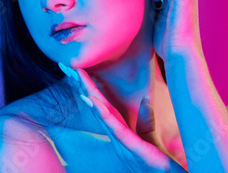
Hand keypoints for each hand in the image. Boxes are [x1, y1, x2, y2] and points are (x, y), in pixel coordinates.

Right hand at [59, 63, 185, 171]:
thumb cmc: (161, 168)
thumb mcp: (151, 142)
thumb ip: (145, 122)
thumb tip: (145, 100)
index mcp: (121, 134)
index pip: (102, 106)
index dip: (89, 87)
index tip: (77, 69)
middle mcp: (117, 138)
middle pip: (97, 106)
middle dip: (81, 85)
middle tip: (66, 65)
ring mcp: (123, 144)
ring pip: (102, 114)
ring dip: (88, 94)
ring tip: (77, 76)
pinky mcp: (133, 149)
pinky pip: (116, 129)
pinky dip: (103, 114)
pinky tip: (93, 100)